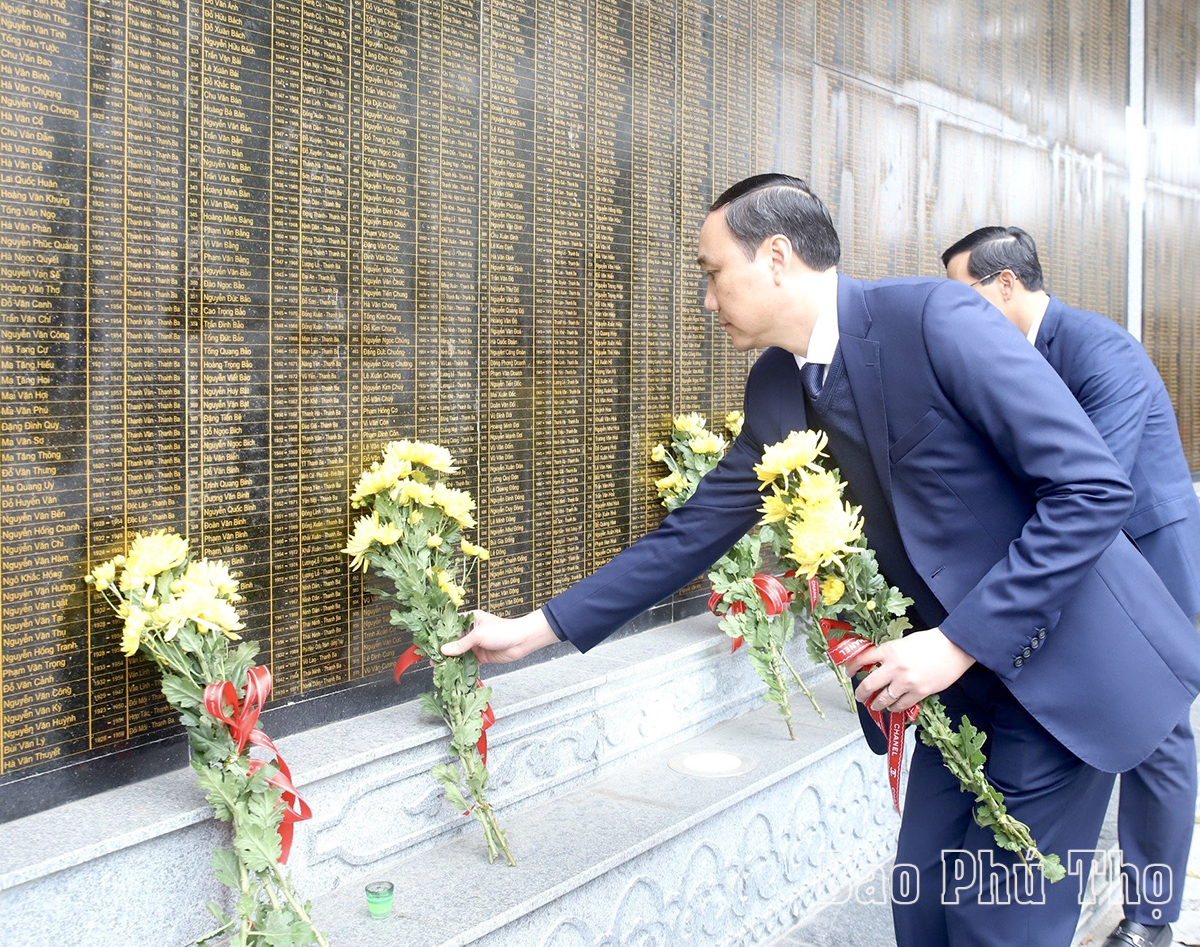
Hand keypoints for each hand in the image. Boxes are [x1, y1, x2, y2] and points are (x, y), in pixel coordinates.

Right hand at [440, 608, 560, 663]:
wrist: (522, 641)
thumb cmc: (503, 630)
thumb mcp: (479, 635)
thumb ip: (461, 644)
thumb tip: (444, 651)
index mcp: (470, 619)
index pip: (450, 625)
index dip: (439, 633)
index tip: (428, 641)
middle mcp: (471, 631)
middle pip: (452, 641)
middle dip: (442, 649)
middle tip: (431, 657)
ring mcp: (475, 644)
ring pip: (459, 653)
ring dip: (450, 659)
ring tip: (438, 666)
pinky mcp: (481, 656)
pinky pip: (467, 662)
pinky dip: (460, 667)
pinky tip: (452, 672)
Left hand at [844, 627, 975, 713]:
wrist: (954, 648)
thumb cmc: (931, 642)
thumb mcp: (903, 641)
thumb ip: (889, 652)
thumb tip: (876, 663)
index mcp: (889, 650)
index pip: (862, 659)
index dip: (851, 667)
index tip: (849, 672)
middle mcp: (894, 667)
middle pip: (868, 684)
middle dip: (861, 693)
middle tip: (860, 696)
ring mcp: (906, 682)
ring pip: (883, 699)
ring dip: (876, 704)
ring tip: (874, 706)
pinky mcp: (920, 692)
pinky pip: (901, 705)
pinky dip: (895, 708)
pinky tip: (892, 707)